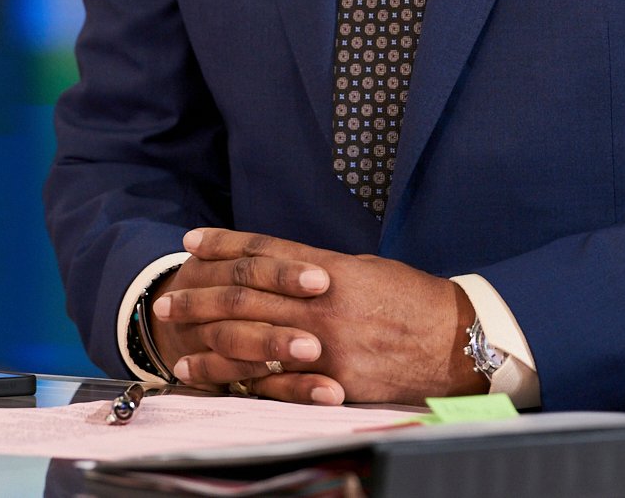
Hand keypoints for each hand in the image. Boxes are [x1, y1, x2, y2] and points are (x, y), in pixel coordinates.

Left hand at [157, 228, 482, 405]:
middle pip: (247, 294)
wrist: (456, 343)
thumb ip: (323, 269)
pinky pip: (276, 381)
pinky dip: (239, 376)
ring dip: (209, 337)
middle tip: (168, 296)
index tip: (191, 241)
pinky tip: (213, 375)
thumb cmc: (413, 300)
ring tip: (176, 338)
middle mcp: (322, 305)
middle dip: (202, 293)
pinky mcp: (334, 382)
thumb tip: (287, 268)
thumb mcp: (366, 269)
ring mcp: (326, 346)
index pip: (264, 252)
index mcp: (330, 270)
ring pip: (252, 337)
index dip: (224, 244)